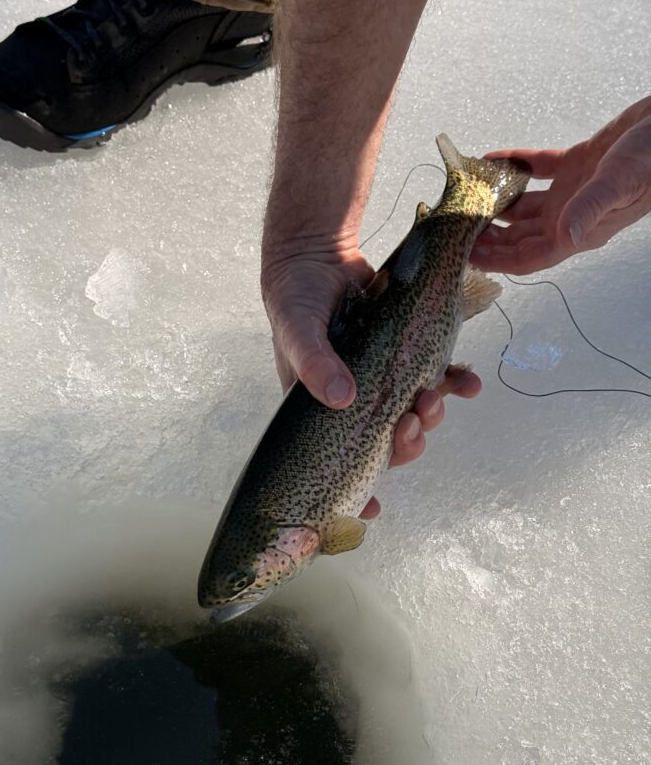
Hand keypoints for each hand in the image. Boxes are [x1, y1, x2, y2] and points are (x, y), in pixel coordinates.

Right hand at [261, 244, 481, 519]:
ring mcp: (381, 379)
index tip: (372, 509)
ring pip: (412, 414)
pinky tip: (468, 382)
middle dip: (405, 443)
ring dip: (429, 415)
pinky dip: (455, 382)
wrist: (316, 255)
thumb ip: (314, 363)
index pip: (338, 460)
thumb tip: (343, 397)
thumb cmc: (295, 299)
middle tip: (413, 423)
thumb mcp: (296, 330)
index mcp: (321, 409)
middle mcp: (354, 401)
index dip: (356, 489)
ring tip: (435, 398)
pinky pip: (435, 376)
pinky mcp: (405, 353)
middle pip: (385, 442)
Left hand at [470, 97, 650, 274]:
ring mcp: (574, 191)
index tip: (464, 257)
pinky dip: (516, 164)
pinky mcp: (579, 165)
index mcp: (577, 231)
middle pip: (518, 238)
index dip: (495, 262)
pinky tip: (493, 158)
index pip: (527, 258)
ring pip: (525, 208)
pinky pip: (539, 169)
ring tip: (468, 198)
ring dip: (497, 204)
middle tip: (455, 229)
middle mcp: (571, 216)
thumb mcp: (616, 184)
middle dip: (487, 238)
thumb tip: (563, 237)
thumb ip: (588, 210)